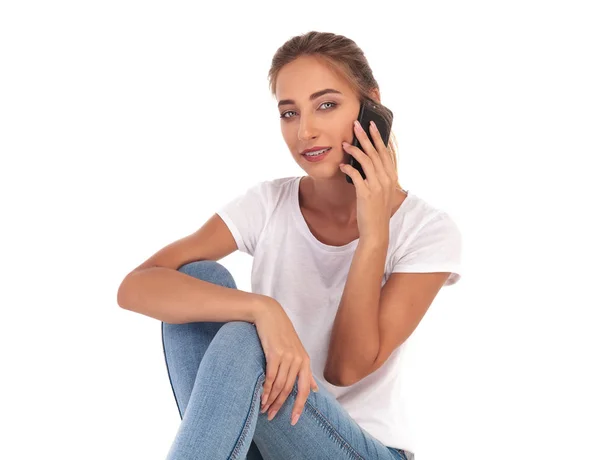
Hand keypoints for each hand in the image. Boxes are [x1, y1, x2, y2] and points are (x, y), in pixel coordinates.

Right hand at [254, 298, 318, 425]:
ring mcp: (287, 356)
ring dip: (271, 400)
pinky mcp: (275, 353)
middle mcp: (298, 360)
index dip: (299, 407)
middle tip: (271, 416)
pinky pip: (271, 376)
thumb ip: (305, 371)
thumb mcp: (297, 351)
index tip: (293, 420)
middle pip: (289, 390)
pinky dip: (266, 389)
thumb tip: (314, 389)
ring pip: (280, 385)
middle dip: (280, 406)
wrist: (269, 314)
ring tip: (264, 409)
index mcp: (305, 361)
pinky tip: (261, 398)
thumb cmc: (282, 333)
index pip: (304, 390)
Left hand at [340, 120, 397, 241]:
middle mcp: (386, 179)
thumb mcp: (382, 192)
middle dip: (365, 137)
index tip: (371, 125)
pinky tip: (342, 165)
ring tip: (344, 143)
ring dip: (354, 150)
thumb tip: (367, 163)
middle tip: (356, 124)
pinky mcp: (366, 193)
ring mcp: (377, 186)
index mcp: (392, 177)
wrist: (376, 230)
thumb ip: (378, 177)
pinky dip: (348, 168)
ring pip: (366, 161)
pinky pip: (356, 175)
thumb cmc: (377, 211)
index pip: (384, 152)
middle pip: (375, 153)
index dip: (378, 138)